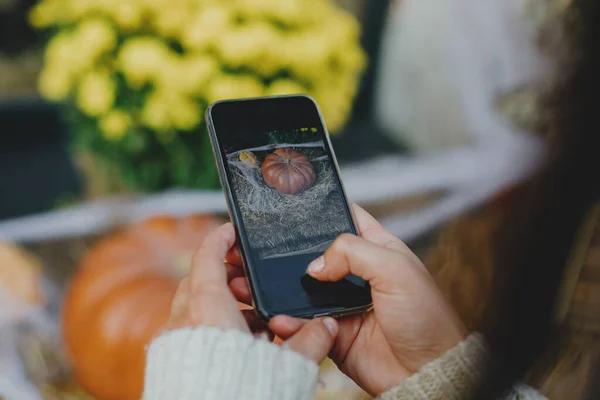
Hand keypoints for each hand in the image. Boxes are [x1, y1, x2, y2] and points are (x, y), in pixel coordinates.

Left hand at [165, 222, 338, 364]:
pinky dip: (213, 327)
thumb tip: (327, 326)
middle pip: (200, 280)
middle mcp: (185, 320)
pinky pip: (192, 331)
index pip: (207, 257)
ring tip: (254, 320)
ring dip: (222, 305)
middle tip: (251, 280)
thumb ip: (308, 342)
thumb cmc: (238, 393)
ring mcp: (175, 341)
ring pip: (195, 307)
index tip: (231, 230)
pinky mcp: (174, 361)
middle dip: (225, 275)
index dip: (220, 238)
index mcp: (207, 309)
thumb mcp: (283, 364)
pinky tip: (240, 345)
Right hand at [228, 205, 466, 395]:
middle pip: (314, 254)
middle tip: (258, 248)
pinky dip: (288, 320)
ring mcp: (341, 301)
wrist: (425, 370)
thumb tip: (315, 264)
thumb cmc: (426, 316)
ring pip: (302, 288)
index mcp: (375, 248)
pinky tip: (279, 317)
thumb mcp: (395, 268)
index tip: (290, 204)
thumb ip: (352, 253)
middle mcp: (355, 273)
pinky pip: (302, 321)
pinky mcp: (332, 329)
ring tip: (251, 280)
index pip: (343, 218)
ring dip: (279, 287)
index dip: (320, 211)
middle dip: (287, 253)